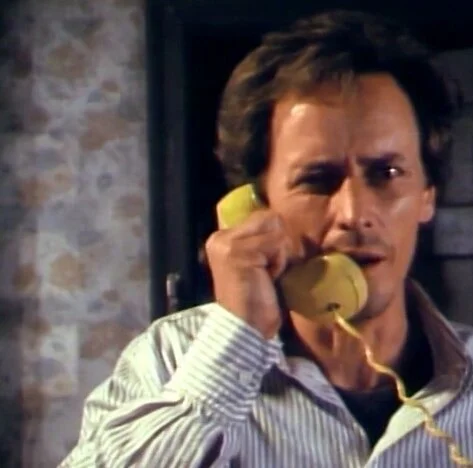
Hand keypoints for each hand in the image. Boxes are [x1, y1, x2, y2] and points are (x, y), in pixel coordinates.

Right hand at [205, 210, 291, 338]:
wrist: (245, 327)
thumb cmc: (255, 298)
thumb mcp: (256, 261)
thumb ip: (261, 239)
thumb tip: (281, 221)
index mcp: (222, 238)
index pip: (262, 217)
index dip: (274, 239)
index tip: (264, 265)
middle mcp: (220, 237)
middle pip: (270, 218)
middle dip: (278, 245)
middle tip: (266, 270)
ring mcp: (227, 243)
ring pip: (275, 230)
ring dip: (279, 255)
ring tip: (265, 274)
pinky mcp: (238, 251)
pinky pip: (276, 244)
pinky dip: (278, 263)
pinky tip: (266, 278)